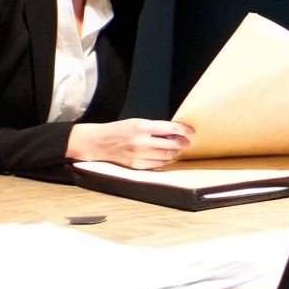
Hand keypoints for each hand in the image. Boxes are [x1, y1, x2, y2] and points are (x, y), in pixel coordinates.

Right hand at [65, 119, 194, 169]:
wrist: (98, 142)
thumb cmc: (118, 130)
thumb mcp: (136, 122)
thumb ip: (153, 128)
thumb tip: (173, 132)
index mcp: (141, 126)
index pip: (168, 128)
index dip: (182, 130)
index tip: (191, 131)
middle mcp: (141, 141)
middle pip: (169, 144)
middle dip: (181, 144)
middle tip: (186, 143)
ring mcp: (138, 155)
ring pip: (164, 156)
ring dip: (174, 153)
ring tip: (176, 150)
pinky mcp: (135, 165)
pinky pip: (155, 165)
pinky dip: (164, 162)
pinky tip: (166, 159)